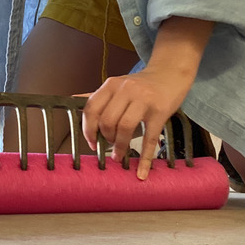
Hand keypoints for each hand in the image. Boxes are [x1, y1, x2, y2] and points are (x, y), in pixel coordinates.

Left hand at [81, 17, 212, 179]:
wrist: (171, 74)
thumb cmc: (142, 84)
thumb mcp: (118, 85)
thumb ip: (99, 95)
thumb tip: (73, 98)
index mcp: (112, 84)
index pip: (92, 108)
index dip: (88, 129)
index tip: (91, 142)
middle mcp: (126, 90)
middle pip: (107, 120)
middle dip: (105, 138)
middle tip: (109, 146)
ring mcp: (144, 100)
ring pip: (125, 128)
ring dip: (119, 146)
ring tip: (120, 155)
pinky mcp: (160, 111)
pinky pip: (150, 138)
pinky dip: (145, 158)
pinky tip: (142, 171)